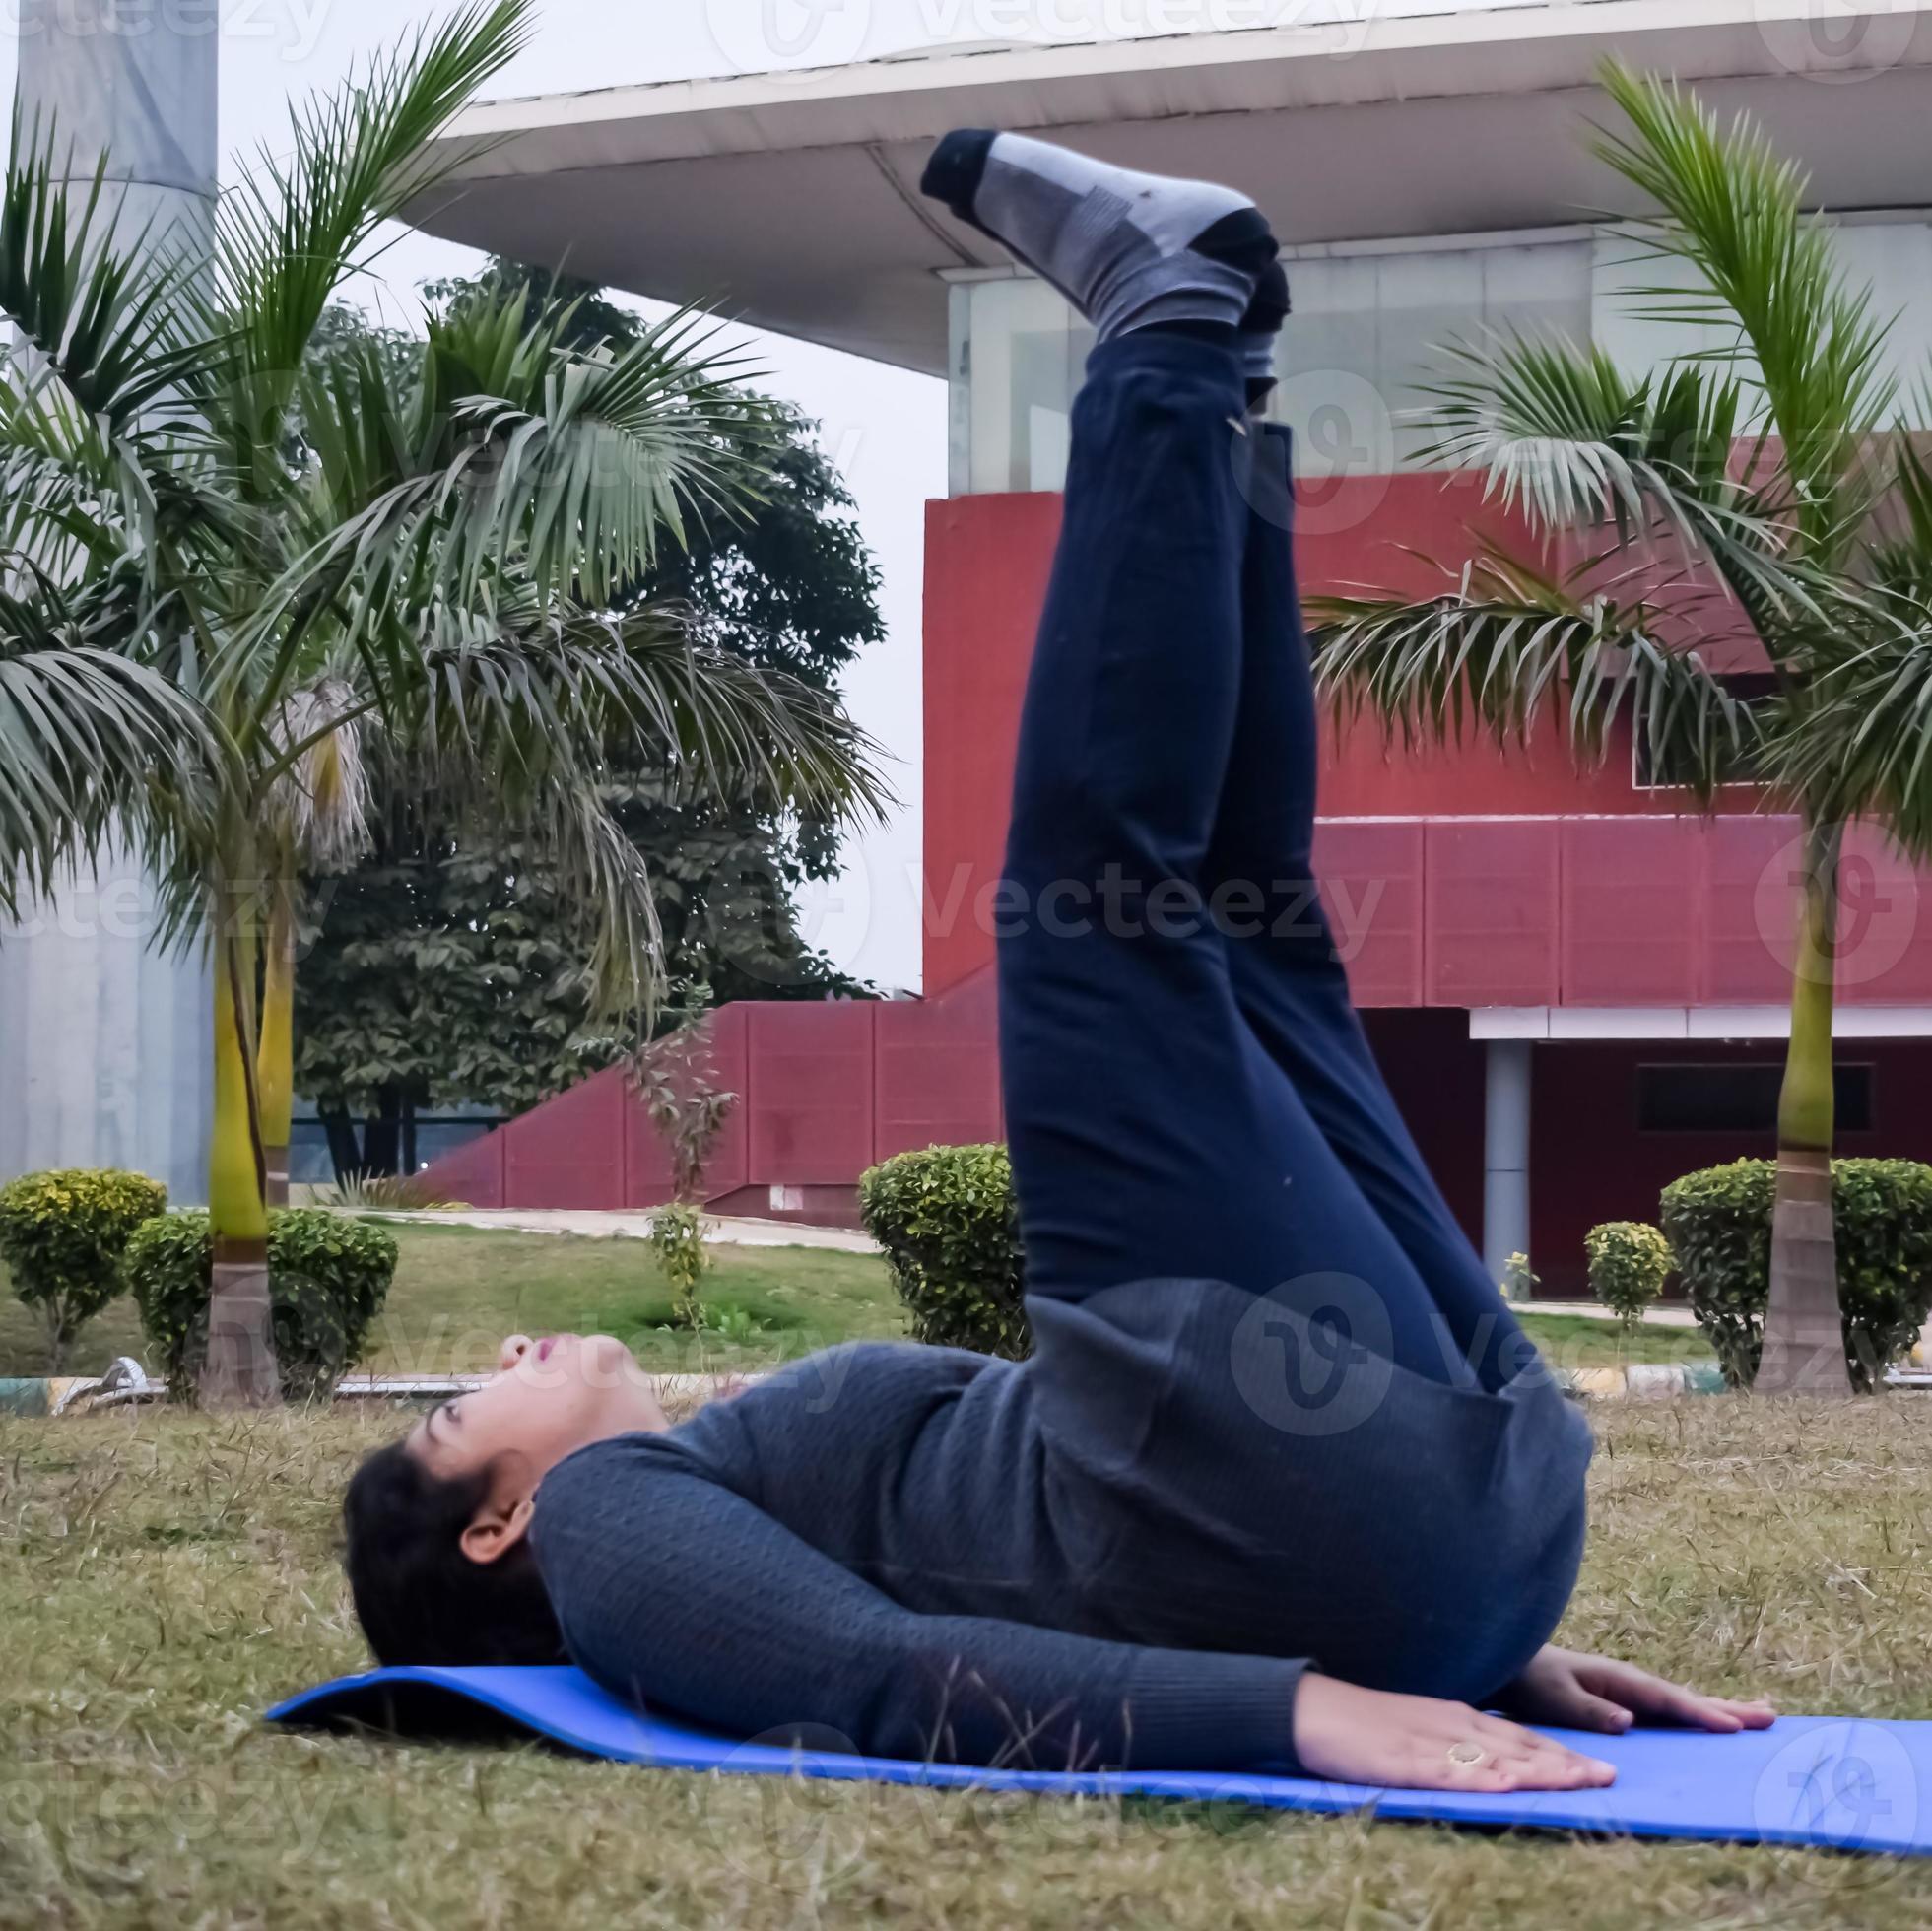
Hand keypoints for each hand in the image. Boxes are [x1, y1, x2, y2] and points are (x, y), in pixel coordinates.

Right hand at [1291, 1673, 1617, 1793]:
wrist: (1311, 1708)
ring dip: (1538, 1769)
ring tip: (1578, 1780)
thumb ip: (1453, 1743)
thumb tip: (1492, 1765)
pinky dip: (1480, 1779)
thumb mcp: (1417, 1727)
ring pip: (1493, 1758)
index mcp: (1454, 1717)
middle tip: (1610, 1775)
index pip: (1519, 1735)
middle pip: (1517, 1745)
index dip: (1560, 1752)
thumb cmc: (1362, 1722)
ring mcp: (1428, 1744)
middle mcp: (1450, 1726)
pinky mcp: (1402, 1762)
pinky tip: (1505, 1785)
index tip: (1599, 1766)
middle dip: (1565, 1761)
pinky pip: (1448, 1773)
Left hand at [1495, 1647, 1776, 1735]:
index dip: (1701, 1714)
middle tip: (1772, 1716)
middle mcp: (1628, 1682)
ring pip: (1681, 1703)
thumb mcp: (1554, 1698)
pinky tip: (1706, 1722)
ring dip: (1717, 1709)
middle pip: (1685, 1698)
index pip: (1667, 1700)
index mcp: (1618, 1680)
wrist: (1505, 1663)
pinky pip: (1666, 1710)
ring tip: (1758, 1713)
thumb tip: (1629, 1720)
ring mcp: (1627, 1690)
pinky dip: (1693, 1714)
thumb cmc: (1527, 1681)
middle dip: (1727, 1707)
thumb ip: (1589, 1710)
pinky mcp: (1621, 1701)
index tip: (1736, 1726)